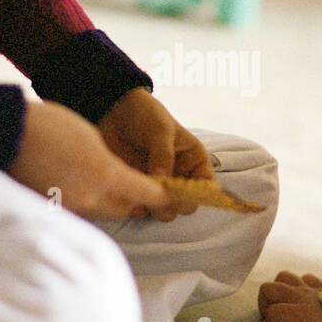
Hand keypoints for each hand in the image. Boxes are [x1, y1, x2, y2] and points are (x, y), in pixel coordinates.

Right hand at [6, 99, 171, 219]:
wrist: (7, 133)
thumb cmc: (48, 125)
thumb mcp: (89, 134)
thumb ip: (107, 159)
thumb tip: (112, 171)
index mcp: (107, 174)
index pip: (146, 194)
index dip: (161, 196)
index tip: (170, 196)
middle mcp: (92, 197)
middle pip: (125, 208)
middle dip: (134, 200)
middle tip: (136, 188)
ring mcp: (71, 206)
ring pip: (101, 210)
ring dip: (107, 200)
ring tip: (99, 181)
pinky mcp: (53, 210)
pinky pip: (78, 209)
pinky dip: (82, 199)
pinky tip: (72, 182)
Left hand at [97, 88, 213, 219]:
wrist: (115, 110)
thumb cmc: (145, 115)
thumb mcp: (160, 130)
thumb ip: (164, 156)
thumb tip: (163, 184)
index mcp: (194, 161)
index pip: (206, 187)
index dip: (199, 195)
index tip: (183, 193)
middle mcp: (180, 177)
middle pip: (185, 205)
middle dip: (174, 204)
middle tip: (158, 193)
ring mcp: (159, 186)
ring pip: (164, 212)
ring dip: (154, 208)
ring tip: (141, 190)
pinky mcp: (138, 190)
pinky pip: (142, 210)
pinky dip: (136, 207)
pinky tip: (128, 192)